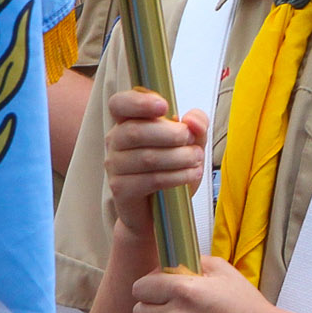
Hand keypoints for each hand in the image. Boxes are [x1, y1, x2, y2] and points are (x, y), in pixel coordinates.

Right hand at [105, 89, 207, 239]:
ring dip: (179, 157)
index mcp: (128, 121)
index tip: (163, 107)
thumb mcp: (192, 142)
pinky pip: (150, 179)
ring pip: (147, 157)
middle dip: (171, 135)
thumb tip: (191, 119)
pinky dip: (177, 176)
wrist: (162, 210)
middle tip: (192, 142)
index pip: (119, 104)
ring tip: (197, 159)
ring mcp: (115, 166)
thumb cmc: (173, 168)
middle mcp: (115, 141)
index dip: (138, 102)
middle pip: (136, 131)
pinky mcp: (121, 189)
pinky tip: (191, 174)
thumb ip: (197, 124)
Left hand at [129, 255, 294, 312]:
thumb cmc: (249, 308)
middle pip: (139, 311)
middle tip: (173, 310)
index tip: (160, 290)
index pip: (141, 287)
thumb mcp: (226, 273)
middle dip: (153, 308)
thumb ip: (195, 263)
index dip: (150, 287)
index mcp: (185, 290)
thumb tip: (172, 265)